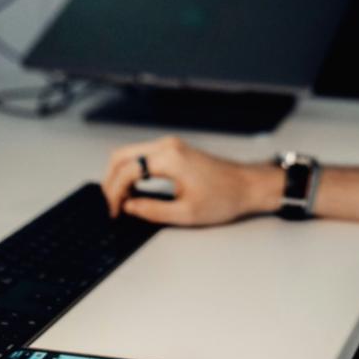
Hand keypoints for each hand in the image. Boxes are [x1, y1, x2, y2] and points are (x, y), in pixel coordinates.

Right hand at [101, 135, 275, 225]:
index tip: (114, 212)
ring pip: (130, 154)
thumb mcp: (185, 213)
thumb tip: (128, 206)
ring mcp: (170, 145)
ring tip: (122, 201)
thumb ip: (151, 210)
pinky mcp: (173, 149)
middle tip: (112, 205)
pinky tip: (134, 190)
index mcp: (169, 158)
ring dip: (120, 175)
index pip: (127, 170)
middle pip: (121, 156)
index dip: (115, 193)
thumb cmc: (224, 197)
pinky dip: (132, 171)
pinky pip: (142, 155)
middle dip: (111, 181)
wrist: (247, 185)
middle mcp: (167, 145)